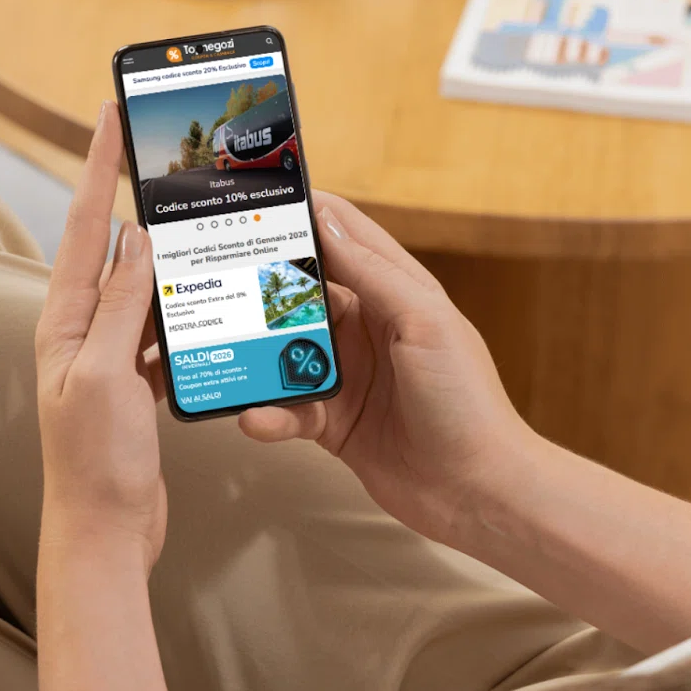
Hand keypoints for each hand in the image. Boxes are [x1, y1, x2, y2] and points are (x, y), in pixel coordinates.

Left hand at [35, 102, 165, 564]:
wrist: (104, 533)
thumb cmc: (94, 464)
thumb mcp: (106, 376)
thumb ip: (121, 305)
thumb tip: (136, 237)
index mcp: (62, 322)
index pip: (82, 225)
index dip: (96, 166)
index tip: (110, 114)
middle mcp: (78, 331)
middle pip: (109, 246)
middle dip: (131, 195)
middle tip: (157, 150)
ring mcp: (104, 357)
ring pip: (139, 286)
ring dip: (164, 252)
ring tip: (194, 216)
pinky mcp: (129, 382)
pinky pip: (157, 327)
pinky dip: (181, 305)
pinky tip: (207, 296)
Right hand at [238, 194, 533, 544]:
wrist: (477, 492)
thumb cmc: (465, 402)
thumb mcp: (423, 322)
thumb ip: (372, 272)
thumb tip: (325, 220)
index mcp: (396, 292)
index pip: (343, 235)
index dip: (305, 212)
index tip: (256, 198)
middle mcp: (368, 327)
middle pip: (302, 291)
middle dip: (260, 283)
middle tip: (213, 272)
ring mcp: (348, 375)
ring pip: (284, 350)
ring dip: (255, 354)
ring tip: (222, 350)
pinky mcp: (333, 422)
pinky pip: (288, 408)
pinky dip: (269, 412)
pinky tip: (256, 417)